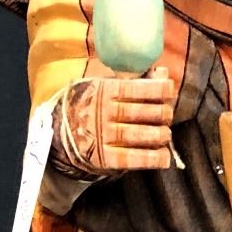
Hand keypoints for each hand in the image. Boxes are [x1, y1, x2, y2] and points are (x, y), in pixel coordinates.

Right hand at [53, 65, 176, 173]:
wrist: (62, 131)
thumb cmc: (92, 104)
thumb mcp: (106, 85)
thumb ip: (136, 78)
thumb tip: (163, 72)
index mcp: (105, 90)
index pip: (140, 88)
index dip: (161, 89)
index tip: (169, 91)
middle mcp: (105, 112)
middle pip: (147, 112)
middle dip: (164, 114)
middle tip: (165, 116)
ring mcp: (104, 136)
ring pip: (144, 135)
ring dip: (162, 135)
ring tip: (164, 134)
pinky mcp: (105, 158)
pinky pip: (135, 159)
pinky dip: (155, 158)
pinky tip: (163, 156)